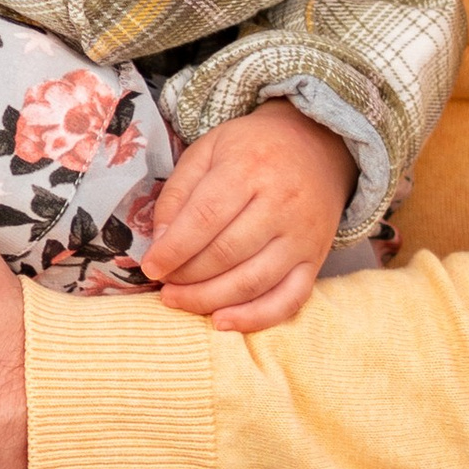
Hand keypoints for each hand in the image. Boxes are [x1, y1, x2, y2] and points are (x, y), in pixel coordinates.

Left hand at [134, 102, 356, 332]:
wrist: (317, 147)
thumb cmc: (252, 150)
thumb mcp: (207, 151)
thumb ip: (178, 193)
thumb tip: (159, 243)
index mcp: (249, 169)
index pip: (205, 218)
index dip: (174, 248)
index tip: (151, 266)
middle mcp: (281, 203)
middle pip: (227, 254)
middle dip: (187, 277)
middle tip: (163, 284)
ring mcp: (302, 236)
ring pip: (254, 282)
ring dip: (210, 299)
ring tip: (178, 301)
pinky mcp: (316, 260)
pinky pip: (290, 299)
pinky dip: (256, 318)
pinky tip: (222, 321)